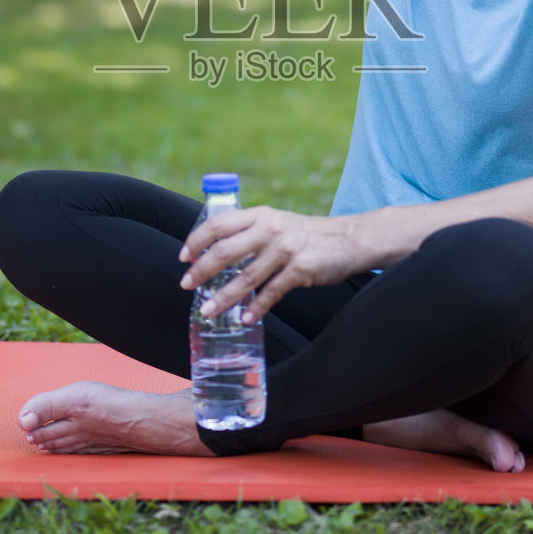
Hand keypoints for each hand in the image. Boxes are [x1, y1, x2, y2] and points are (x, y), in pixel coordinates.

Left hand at [178, 205, 363, 323]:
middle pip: (225, 252)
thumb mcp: (276, 222)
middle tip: (186, 285)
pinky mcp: (301, 270)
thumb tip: (215, 254)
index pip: (218, 224)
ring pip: (245, 277)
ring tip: (208, 312)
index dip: (196, 240)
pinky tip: (245, 319)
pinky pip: (271, 293)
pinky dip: (256, 308)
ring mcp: (286, 250)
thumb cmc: (307, 234)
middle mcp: (270, 229)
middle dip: (201, 271)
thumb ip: (250, 232)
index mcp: (260, 215)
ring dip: (223, 297)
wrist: (349, 238)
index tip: (183, 257)